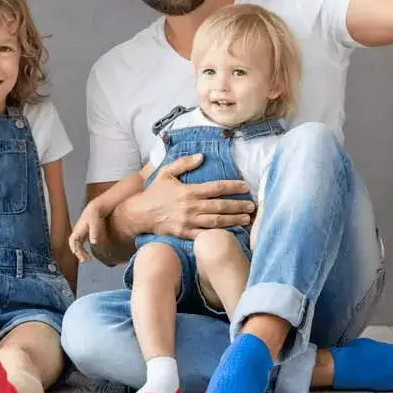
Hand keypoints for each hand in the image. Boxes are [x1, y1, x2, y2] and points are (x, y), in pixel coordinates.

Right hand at [69, 206, 102, 263]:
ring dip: (81, 253)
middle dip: (78, 253)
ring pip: (77, 246)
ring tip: (88, 260)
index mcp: (78, 229)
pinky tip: (89, 256)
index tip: (77, 253)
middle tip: (85, 260)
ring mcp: (80, 234)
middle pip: (74, 245)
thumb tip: (94, 242)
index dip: (73, 247)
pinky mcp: (84, 235)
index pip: (72, 240)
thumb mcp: (94, 222)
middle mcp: (77, 232)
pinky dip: (83, 251)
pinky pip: (81, 246)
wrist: (95, 208)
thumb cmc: (94, 214)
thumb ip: (94, 232)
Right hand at [128, 153, 253, 239]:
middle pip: (220, 206)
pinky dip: (218, 234)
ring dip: (233, 220)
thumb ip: (184, 163)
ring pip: (216, 222)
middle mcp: (191, 207)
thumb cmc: (154, 192)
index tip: (245, 186)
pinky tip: (230, 234)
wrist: (139, 214)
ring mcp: (188, 222)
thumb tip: (202, 156)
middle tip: (252, 206)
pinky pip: (204, 235)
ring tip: (247, 219)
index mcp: (189, 191)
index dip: (233, 186)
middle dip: (238, 206)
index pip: (216, 188)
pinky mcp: (185, 234)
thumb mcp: (166, 172)